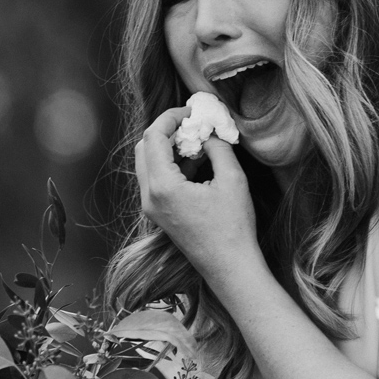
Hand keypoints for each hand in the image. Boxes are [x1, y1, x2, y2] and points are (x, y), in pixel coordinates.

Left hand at [134, 106, 260, 281]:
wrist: (229, 267)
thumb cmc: (234, 227)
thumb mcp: (233, 179)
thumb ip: (218, 148)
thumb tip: (209, 132)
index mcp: (163, 186)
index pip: (153, 136)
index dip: (170, 117)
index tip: (191, 111)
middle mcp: (149, 196)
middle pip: (144, 147)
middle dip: (166, 130)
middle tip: (192, 124)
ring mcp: (151, 207)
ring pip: (148, 163)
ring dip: (168, 147)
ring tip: (197, 143)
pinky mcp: (158, 214)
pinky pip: (156, 179)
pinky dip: (170, 164)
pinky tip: (197, 163)